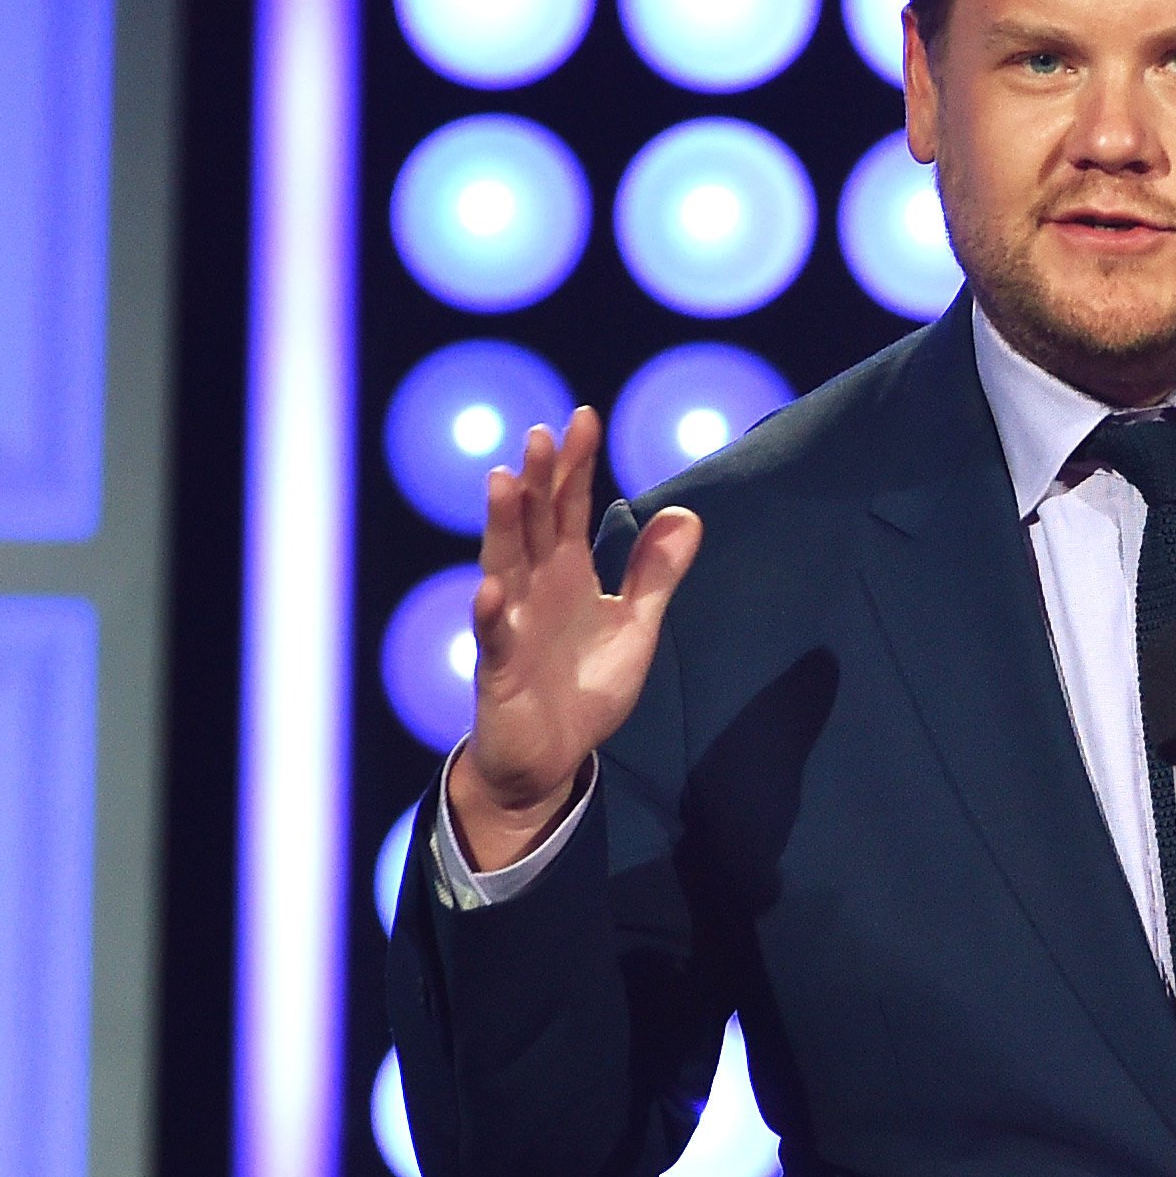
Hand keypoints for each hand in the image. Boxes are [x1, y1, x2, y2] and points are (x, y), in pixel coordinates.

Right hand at [446, 406, 701, 870]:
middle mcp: (532, 588)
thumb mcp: (635, 626)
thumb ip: (656, 573)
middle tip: (544, 434)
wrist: (550, 758)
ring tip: (506, 482)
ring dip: (503, 525)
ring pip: (503, 565)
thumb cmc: (584, 687)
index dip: (576, 466)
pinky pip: (492, 638)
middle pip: (533, 524)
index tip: (583, 418)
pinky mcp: (498, 670)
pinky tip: (490, 589)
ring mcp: (511, 624)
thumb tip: (685, 512)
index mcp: (565, 573)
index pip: (568, 508)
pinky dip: (490, 614)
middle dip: (540, 481)